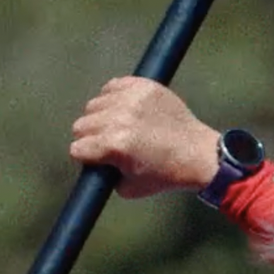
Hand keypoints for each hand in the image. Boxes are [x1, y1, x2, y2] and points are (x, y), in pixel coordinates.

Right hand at [68, 76, 221, 198]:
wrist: (197, 153)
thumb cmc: (165, 173)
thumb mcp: (127, 187)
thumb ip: (104, 173)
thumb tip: (93, 160)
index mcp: (115, 145)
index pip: (77, 148)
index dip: (85, 156)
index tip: (96, 158)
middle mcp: (120, 119)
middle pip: (81, 125)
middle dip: (91, 137)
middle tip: (108, 143)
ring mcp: (132, 99)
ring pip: (94, 104)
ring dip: (102, 116)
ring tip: (119, 125)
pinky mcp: (143, 86)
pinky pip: (112, 85)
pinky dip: (114, 96)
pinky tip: (125, 108)